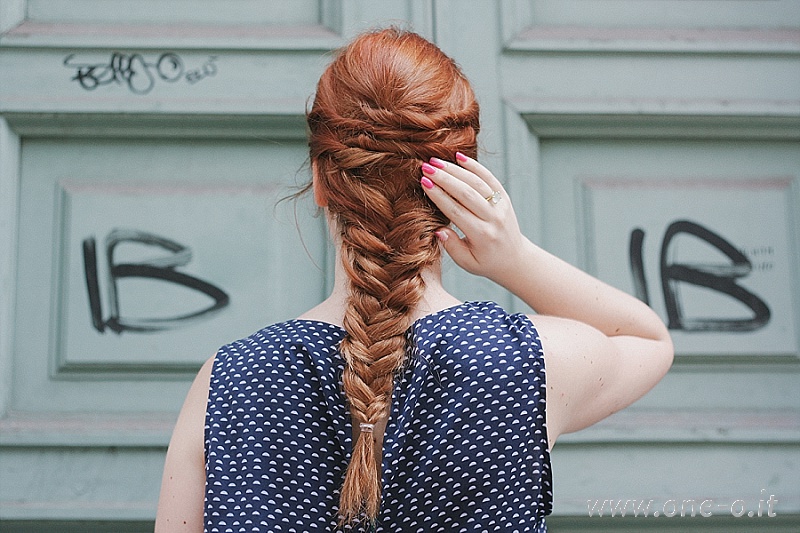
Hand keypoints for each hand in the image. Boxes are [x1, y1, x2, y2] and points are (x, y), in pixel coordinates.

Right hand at [420, 153, 528, 284]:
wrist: (514, 259)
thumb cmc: (485, 262)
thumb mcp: (467, 263)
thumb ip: (452, 246)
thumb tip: (438, 229)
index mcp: (482, 235)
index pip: (456, 211)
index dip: (439, 196)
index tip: (424, 183)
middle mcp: (493, 218)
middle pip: (466, 193)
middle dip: (445, 178)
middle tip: (425, 167)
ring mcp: (501, 206)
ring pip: (477, 182)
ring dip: (455, 169)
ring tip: (435, 161)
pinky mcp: (504, 198)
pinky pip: (489, 178)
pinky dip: (475, 166)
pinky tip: (458, 157)